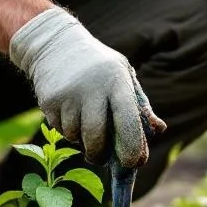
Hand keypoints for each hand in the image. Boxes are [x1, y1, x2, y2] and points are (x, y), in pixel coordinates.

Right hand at [9, 7, 165, 166]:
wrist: (55, 44)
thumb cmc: (98, 64)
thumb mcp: (122, 74)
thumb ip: (139, 103)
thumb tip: (158, 130)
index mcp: (116, 80)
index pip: (127, 120)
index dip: (132, 146)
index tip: (134, 163)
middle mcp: (91, 88)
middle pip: (96, 137)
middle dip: (99, 154)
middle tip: (100, 157)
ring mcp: (68, 95)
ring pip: (75, 137)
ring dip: (81, 140)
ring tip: (83, 122)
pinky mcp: (48, 101)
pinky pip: (60, 130)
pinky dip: (66, 130)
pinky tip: (69, 112)